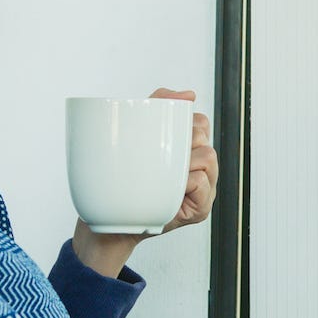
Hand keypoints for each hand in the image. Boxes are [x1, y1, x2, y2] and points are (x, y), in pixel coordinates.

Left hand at [71, 88, 218, 273]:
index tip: (161, 136)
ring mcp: (204, 189)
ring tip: (162, 175)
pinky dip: (184, 182)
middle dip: (180, 140)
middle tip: (158, 157)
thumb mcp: (136, 136)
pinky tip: (169, 190)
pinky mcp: (201, 209)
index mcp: (189, 150)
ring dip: (182, 161)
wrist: (110, 223)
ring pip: (207, 156)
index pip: (200, 122)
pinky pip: (202, 181)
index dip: (183, 123)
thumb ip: (158, 105)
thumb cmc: (123, 182)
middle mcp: (202, 169)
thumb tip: (188, 94)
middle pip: (203, 136)